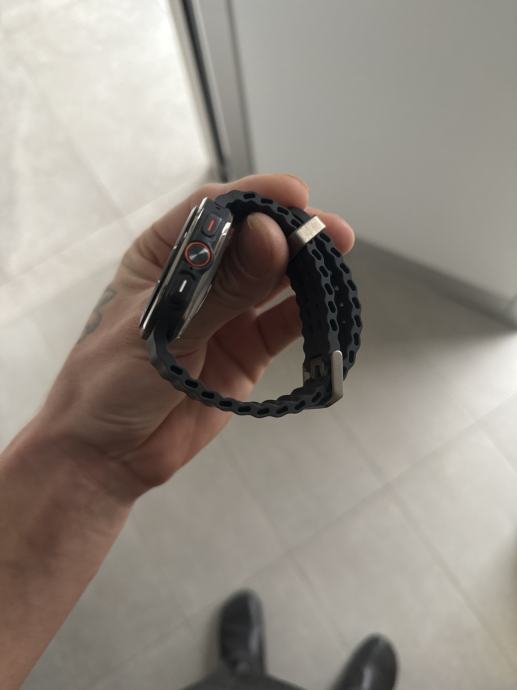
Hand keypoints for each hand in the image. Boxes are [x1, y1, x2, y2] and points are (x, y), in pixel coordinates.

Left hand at [37, 173, 353, 496]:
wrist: (108, 453)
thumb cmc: (111, 379)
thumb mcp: (163, 327)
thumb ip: (221, 288)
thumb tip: (272, 234)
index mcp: (165, 255)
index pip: (214, 213)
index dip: (256, 198)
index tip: (296, 195)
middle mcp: (201, 277)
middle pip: (253, 241)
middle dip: (293, 232)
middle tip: (333, 232)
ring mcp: (227, 313)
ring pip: (274, 279)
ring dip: (306, 269)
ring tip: (338, 260)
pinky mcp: (247, 350)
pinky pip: (283, 325)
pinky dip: (308, 315)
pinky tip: (328, 306)